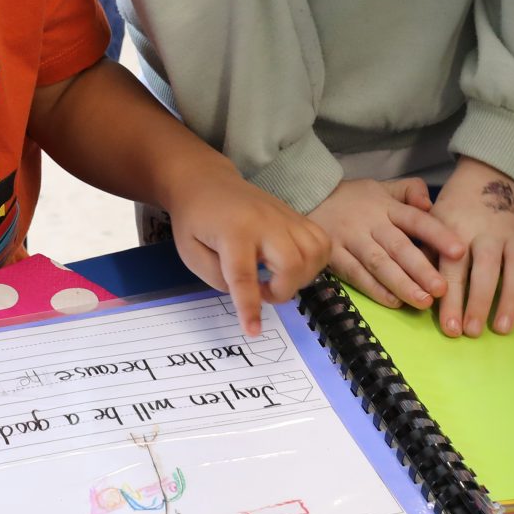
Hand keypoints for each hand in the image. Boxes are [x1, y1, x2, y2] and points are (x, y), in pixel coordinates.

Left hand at [166, 168, 333, 334]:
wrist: (207, 182)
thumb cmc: (195, 220)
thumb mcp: (191, 253)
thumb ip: (217, 278)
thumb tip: (249, 294)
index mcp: (233, 231)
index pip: (243, 275)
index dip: (249, 307)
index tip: (253, 330)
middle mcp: (265, 221)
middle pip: (292, 263)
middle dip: (282, 290)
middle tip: (263, 290)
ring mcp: (285, 216)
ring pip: (313, 253)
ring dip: (300, 278)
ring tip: (278, 278)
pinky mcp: (297, 216)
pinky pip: (322, 242)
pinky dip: (315, 262)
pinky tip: (295, 266)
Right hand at [310, 177, 464, 310]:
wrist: (309, 195)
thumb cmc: (356, 198)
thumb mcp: (383, 186)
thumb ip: (410, 191)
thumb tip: (431, 204)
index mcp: (386, 206)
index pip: (416, 219)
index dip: (437, 234)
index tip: (459, 250)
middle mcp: (370, 223)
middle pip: (398, 246)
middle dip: (421, 269)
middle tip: (442, 289)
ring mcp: (350, 240)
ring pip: (378, 264)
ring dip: (401, 284)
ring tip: (423, 301)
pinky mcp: (333, 256)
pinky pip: (355, 275)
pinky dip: (374, 289)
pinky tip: (393, 302)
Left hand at [428, 158, 513, 337]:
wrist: (493, 172)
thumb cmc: (457, 206)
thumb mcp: (435, 221)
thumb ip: (429, 253)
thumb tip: (418, 291)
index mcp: (457, 229)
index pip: (453, 268)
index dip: (452, 299)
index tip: (450, 328)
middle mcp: (488, 233)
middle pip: (485, 271)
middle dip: (478, 303)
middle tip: (472, 331)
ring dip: (509, 300)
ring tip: (501, 328)